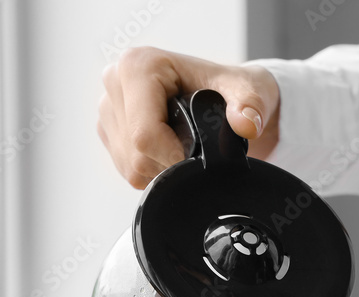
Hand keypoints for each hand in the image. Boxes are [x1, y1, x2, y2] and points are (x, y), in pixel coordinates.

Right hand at [98, 47, 280, 188]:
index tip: (197, 158)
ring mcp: (108, 107)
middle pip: (135, 153)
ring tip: (184, 146)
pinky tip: (170, 150)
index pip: (144, 134)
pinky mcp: (108, 129)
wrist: (219, 94)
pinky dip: (152, 170)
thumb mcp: (249, 90)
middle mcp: (115, 81)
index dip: (173, 155)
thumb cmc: (228, 87)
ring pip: (130, 165)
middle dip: (169, 163)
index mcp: (138, 64)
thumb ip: (250, 105)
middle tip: (195, 150)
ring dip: (160, 168)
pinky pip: (127, 169)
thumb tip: (247, 124)